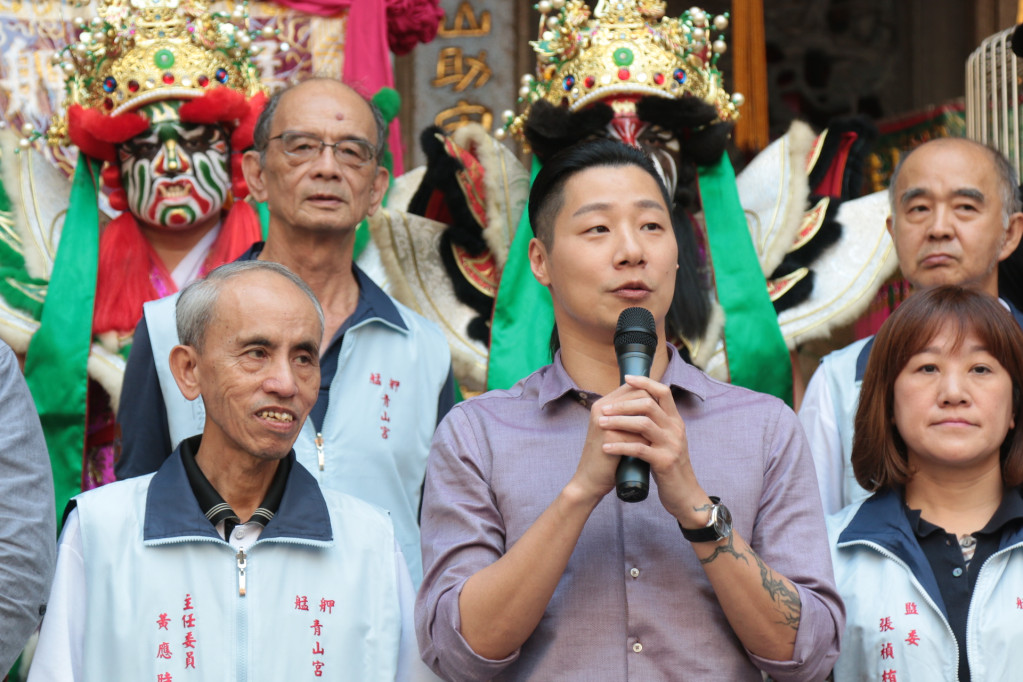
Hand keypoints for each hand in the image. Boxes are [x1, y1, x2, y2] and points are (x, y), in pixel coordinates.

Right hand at [568, 382, 650, 503]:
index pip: (634, 387)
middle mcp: (601, 407)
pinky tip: (652, 449)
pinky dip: (648, 442)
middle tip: (662, 424)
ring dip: (653, 425)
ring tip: (658, 437)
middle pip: (639, 394)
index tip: (661, 412)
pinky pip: (638, 434)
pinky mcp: (609, 437)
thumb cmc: (606, 456)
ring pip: (641, 413)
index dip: (651, 396)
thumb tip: (655, 406)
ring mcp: (604, 421)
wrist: (591, 480)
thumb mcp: (615, 431)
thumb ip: (627, 417)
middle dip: (655, 409)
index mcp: (603, 403)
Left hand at [599, 375, 709, 523]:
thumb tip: (633, 404)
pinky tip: (606, 447)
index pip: (663, 392)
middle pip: (649, 405)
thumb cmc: (667, 466)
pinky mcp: (664, 462)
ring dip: (618, 422)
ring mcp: (671, 445)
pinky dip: (620, 446)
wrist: (684, 494)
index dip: (645, 382)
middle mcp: (676, 429)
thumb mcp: (665, 440)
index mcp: (675, 421)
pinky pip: (639, 449)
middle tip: (604, 409)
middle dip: (623, 404)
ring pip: (643, 424)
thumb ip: (654, 424)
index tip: (627, 378)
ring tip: (600, 424)